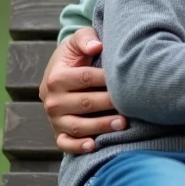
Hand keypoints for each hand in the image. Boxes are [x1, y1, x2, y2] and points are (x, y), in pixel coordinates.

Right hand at [39, 27, 125, 153]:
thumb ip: (86, 38)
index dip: (107, 79)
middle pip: (84, 104)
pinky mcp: (58, 132)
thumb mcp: (78, 40)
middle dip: (109, 105)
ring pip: (77, 126)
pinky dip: (77, 147)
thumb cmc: (77, 54)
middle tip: (132, 105)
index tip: (128, 78)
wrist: (63, 72)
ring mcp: (55, 119)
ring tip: (122, 124)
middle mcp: (52, 100)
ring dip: (100, 127)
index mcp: (56, 77)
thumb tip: (97, 46)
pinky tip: (94, 146)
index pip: (85, 78)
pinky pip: (65, 143)